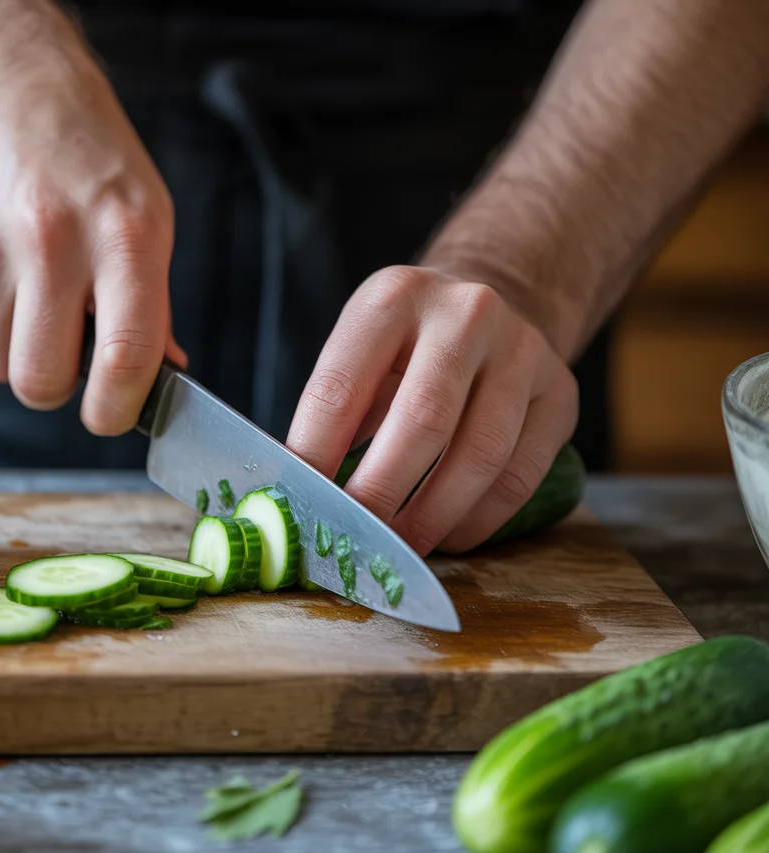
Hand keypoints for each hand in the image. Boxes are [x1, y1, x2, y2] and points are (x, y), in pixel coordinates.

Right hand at [0, 9, 183, 435]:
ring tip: (31, 290)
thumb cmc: (89, 160)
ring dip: (16, 347)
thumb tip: (161, 379)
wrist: (3, 83)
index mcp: (123, 235)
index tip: (111, 415)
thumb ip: (153, 304)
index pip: (125, 356)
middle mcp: (51, 239)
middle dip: (56, 385)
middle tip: (65, 350)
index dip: (117, 409)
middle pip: (40, 382)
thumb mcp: (147, 215)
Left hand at [286, 266, 578, 555]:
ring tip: (399, 549)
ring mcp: (522, 351)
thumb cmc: (405, 347)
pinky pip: (521, 474)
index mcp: (393, 298)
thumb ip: (332, 413)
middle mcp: (465, 314)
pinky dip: (480, 519)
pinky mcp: (562, 393)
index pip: (342, 387)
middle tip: (353, 542)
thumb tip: (296, 499)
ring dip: (432, 517)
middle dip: (380, 495)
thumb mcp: (361, 353)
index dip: (315, 455)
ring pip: (480, 455)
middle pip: (421, 421)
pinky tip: (448, 536)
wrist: (489, 304)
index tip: (301, 505)